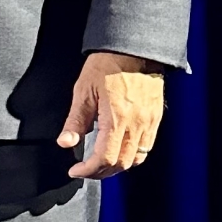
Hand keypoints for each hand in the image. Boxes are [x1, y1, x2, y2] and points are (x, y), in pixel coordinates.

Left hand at [58, 53, 164, 178]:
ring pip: (136, 158)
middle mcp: (136, 124)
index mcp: (117, 119)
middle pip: (121, 164)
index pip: (104, 159)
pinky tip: (119, 149)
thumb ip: (75, 121)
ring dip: (118, 166)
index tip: (76, 170)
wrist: (134, 49)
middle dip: (101, 172)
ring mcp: (149, 122)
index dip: (88, 170)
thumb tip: (65, 143)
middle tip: (85, 170)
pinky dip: (132, 155)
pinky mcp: (156, 118)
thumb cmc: (107, 65)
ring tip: (101, 163)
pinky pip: (147, 146)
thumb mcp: (83, 92)